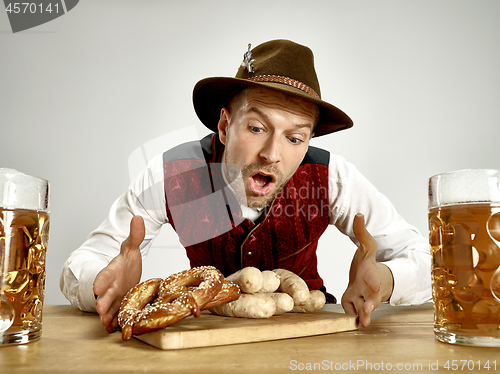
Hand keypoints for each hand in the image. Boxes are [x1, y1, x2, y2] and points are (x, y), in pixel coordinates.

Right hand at [93, 215, 144, 331]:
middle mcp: (112, 286)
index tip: (96, 287)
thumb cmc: (126, 262)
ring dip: (107, 314)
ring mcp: (115, 297)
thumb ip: (135, 236)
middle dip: (102, 301)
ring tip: (105, 322)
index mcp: (113, 271)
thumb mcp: (131, 248)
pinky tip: (114, 328)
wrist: (127, 274)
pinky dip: (114, 321)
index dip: (101, 281)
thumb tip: (138, 218)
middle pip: (106, 294)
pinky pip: (116, 314)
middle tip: (100, 308)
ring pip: (110, 307)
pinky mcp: (120, 306)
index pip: (105, 275)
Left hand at [341, 213, 392, 326]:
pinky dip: (353, 316)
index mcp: (370, 273)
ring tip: (364, 321)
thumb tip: (358, 214)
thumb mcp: (367, 246)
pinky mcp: (356, 304)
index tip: (375, 284)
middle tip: (369, 308)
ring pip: (363, 307)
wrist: (375, 280)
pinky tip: (354, 322)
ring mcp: (364, 298)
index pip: (373, 276)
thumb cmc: (370, 263)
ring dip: (363, 313)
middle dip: (371, 303)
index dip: (374, 280)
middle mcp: (369, 287)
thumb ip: (362, 232)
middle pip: (371, 296)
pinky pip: (354, 311)